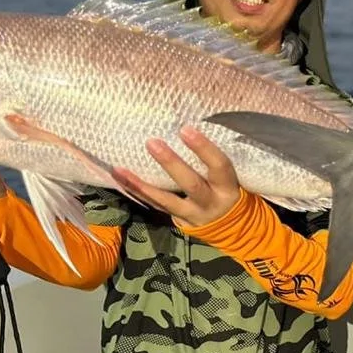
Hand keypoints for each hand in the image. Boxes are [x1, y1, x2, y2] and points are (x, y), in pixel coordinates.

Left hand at [111, 126, 241, 226]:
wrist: (232, 228)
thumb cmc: (228, 190)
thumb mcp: (232, 178)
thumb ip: (216, 160)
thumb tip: (193, 124)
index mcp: (228, 187)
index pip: (219, 166)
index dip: (204, 149)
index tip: (186, 129)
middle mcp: (211, 202)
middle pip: (191, 184)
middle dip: (171, 164)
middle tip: (152, 142)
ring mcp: (193, 214)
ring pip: (165, 200)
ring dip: (141, 184)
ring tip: (120, 169)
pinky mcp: (178, 221)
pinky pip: (155, 206)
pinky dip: (137, 192)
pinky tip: (120, 179)